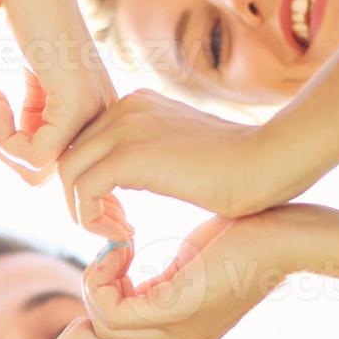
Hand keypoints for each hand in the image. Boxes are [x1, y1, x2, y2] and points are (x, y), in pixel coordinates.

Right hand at [0, 0, 116, 184]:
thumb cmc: (24, 15)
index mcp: (93, 115)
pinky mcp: (75, 102)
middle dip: (4, 155)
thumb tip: (21, 153)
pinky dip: (2, 137)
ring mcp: (91, 112)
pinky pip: (34, 155)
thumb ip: (35, 116)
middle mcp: (100, 119)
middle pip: (44, 177)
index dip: (12, 155)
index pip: (53, 171)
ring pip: (38, 172)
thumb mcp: (36, 81)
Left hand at [58, 89, 316, 235]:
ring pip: (69, 172)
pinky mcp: (129, 154)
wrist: (268, 162)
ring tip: (118, 233)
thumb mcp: (180, 152)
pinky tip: (125, 234)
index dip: (91, 182)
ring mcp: (125, 126)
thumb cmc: (237, 168)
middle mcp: (125, 106)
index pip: (85, 142)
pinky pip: (84, 189)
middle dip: (83, 198)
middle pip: (71, 155)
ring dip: (85, 211)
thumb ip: (151, 155)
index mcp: (136, 104)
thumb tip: (130, 176)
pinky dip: (93, 219)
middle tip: (114, 227)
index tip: (118, 212)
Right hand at [83, 211, 297, 338]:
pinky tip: (123, 248)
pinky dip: (105, 277)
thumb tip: (117, 276)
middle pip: (105, 333)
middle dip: (96, 289)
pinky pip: (113, 312)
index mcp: (185, 335)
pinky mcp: (177, 312)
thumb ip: (154, 281)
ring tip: (117, 247)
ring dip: (97, 282)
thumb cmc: (244, 237)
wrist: (288, 236)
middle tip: (113, 250)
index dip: (105, 292)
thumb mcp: (188, 265)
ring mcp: (179, 334)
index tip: (118, 253)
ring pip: (104, 327)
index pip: (120, 331)